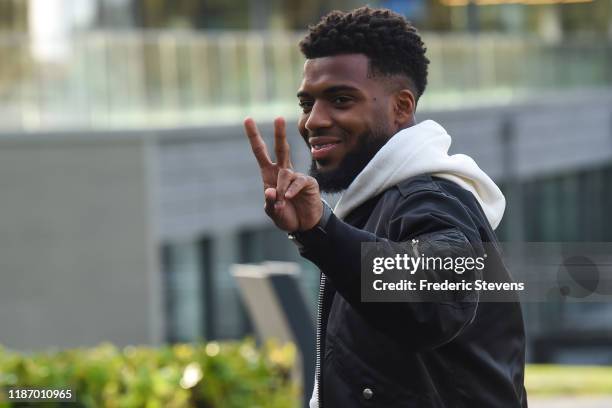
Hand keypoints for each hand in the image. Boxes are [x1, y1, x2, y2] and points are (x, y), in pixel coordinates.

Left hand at [244, 117, 322, 231]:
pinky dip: (292, 190)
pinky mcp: (308, 182)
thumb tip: (271, 190)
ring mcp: (296, 176)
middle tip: (279, 117)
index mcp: (269, 175)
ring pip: (285, 173)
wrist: (305, 226)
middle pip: (280, 149)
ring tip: (283, 202)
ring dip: (282, 188)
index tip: (248, 119)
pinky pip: (298, 181)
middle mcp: (283, 172)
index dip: (254, 136)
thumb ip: (270, 203)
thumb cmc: (287, 216)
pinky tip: (289, 197)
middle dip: (279, 134)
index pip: (261, 152)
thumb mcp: (273, 212)